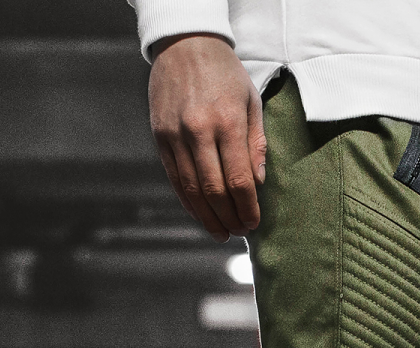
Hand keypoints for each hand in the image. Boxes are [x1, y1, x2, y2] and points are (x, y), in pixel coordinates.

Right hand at [148, 33, 266, 242]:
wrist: (184, 43)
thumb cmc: (224, 73)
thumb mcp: (251, 101)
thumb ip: (256, 143)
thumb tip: (258, 184)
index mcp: (227, 121)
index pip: (239, 179)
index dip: (247, 208)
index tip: (254, 222)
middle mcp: (199, 130)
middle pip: (215, 190)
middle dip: (230, 218)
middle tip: (240, 232)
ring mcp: (175, 135)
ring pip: (192, 191)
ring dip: (208, 218)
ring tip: (222, 233)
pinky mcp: (160, 138)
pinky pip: (175, 180)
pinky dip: (189, 202)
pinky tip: (201, 215)